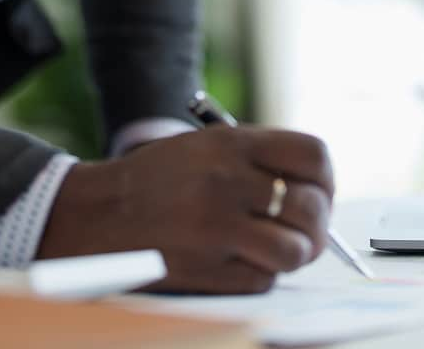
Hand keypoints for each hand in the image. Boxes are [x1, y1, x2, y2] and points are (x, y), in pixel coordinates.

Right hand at [36, 126, 333, 292]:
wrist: (99, 214)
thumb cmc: (160, 180)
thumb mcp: (206, 147)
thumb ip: (259, 160)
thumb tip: (317, 192)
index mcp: (231, 144)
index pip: (313, 156)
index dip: (325, 180)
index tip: (319, 193)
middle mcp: (227, 181)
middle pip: (310, 207)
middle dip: (316, 225)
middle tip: (305, 231)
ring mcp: (216, 227)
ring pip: (294, 250)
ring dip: (293, 254)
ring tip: (278, 250)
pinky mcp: (206, 268)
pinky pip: (263, 279)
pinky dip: (261, 275)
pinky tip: (241, 262)